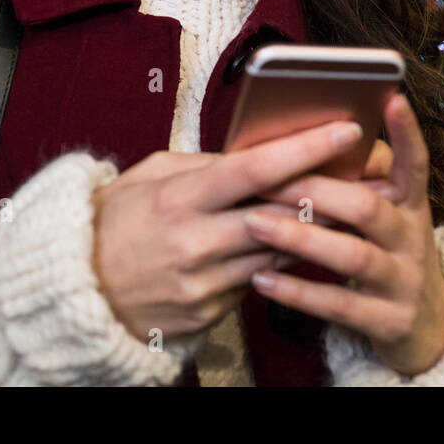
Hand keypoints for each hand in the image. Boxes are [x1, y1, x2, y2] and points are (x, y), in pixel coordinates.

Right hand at [91, 119, 366, 344]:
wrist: (76, 291)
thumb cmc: (115, 221)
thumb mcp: (151, 175)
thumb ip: (206, 164)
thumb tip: (254, 153)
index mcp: (181, 199)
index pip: (256, 168)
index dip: (306, 148)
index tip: (345, 129)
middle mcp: (197, 243)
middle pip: (282, 213)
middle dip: (328, 190)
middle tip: (367, 170)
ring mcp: (206, 284)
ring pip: (281, 251)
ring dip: (312, 227)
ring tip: (344, 202)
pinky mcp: (211, 314)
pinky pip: (258, 280)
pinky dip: (276, 258)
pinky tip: (291, 242)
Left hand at [244, 95, 443, 376]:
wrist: (425, 325)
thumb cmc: (386, 252)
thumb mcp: (386, 215)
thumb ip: (356, 183)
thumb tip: (302, 137)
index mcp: (411, 204)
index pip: (414, 162)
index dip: (406, 132)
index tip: (391, 98)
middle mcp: (413, 238)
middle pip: (367, 207)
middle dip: (316, 190)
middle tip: (266, 179)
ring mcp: (403, 281)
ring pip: (352, 256)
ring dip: (301, 238)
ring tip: (254, 224)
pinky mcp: (388, 321)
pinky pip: (338, 305)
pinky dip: (297, 291)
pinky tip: (260, 279)